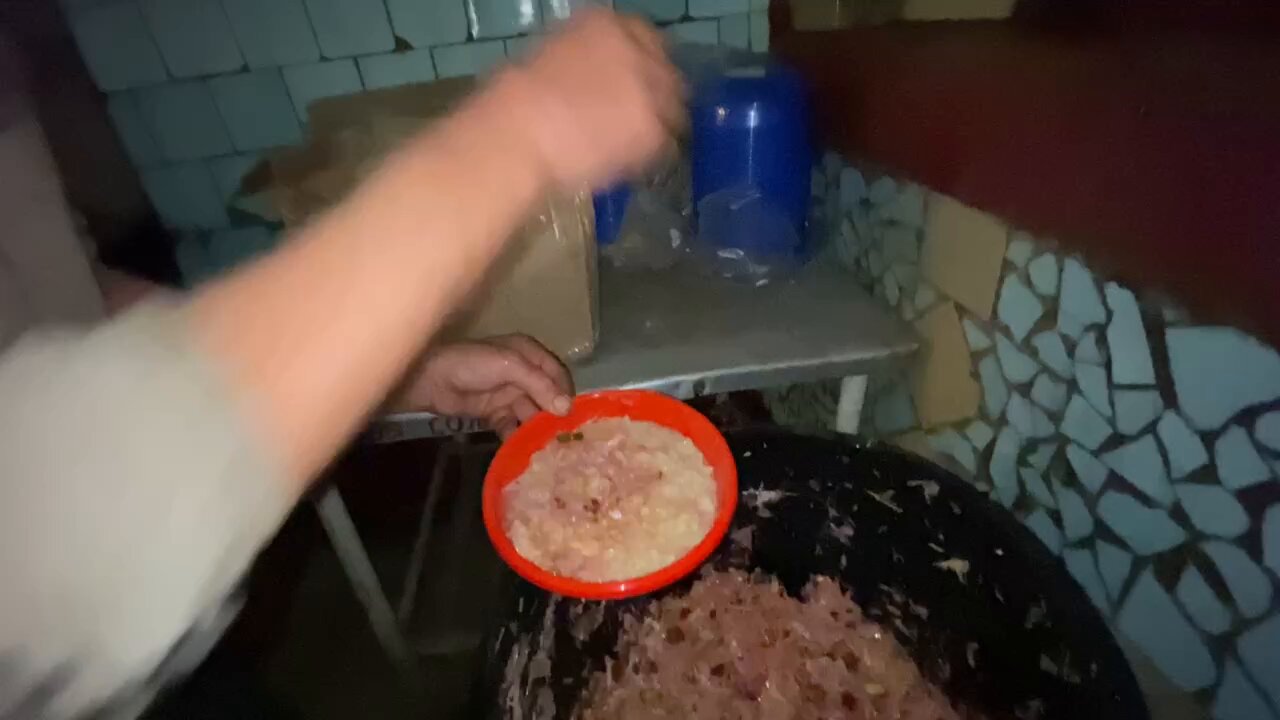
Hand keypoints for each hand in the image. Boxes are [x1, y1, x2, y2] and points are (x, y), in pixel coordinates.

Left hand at [397, 335, 573, 436]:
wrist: (431, 380)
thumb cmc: (472, 364)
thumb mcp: (509, 366)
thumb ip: (539, 385)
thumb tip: (566, 408)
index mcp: (529, 354)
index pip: (557, 374)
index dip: (566, 394)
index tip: (573, 417)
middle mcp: (522, 373)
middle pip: (547, 397)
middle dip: (554, 416)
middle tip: (564, 439)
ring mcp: (508, 394)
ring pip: (531, 414)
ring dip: (538, 430)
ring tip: (548, 450)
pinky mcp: (494, 413)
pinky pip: (513, 427)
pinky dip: (518, 438)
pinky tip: (524, 452)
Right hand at [496, 8, 683, 191]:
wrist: (519, 135)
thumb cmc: (514, 102)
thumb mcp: (549, 57)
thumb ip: (584, 59)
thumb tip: (595, 77)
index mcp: (605, 24)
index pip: (643, 36)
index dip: (640, 62)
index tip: (632, 82)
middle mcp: (637, 49)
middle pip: (665, 72)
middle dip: (655, 93)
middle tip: (637, 118)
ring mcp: (651, 90)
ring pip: (673, 109)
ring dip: (658, 124)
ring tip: (634, 145)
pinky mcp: (655, 131)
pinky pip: (667, 146)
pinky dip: (652, 155)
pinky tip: (630, 163)